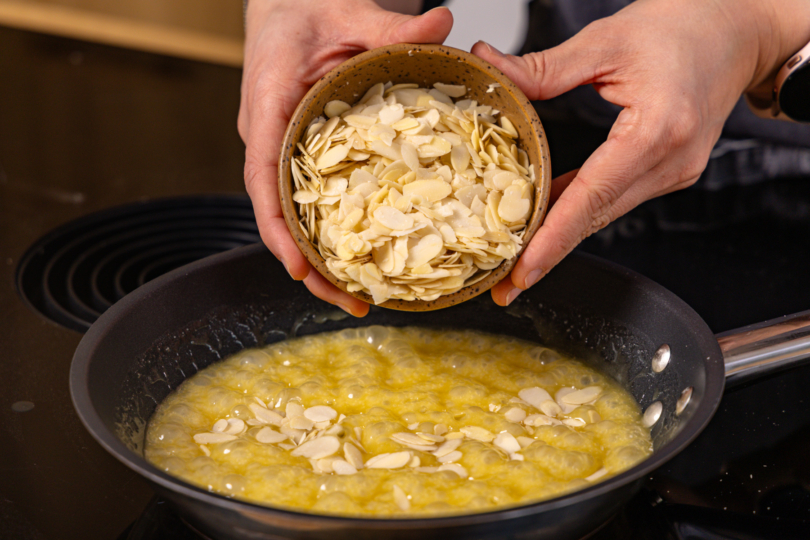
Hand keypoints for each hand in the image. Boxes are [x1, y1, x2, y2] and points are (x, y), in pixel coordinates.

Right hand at [238, 0, 452, 315]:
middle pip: (278, 212)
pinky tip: (362, 255)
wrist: (284, 7)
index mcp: (269, 102)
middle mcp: (268, 134)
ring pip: (293, 214)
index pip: (264, 175)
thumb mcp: (348, 12)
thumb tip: (444, 26)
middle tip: (352, 301)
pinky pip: (309, 199)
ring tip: (361, 296)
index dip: (278, 228)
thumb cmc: (304, 10)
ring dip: (321, 258)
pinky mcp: (299, 152)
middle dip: (307, 263)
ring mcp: (281, 147)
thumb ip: (392, 27)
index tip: (299, 267)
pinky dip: (329, 231)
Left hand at [472, 0, 809, 305]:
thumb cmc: (685, 27)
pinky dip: (579, 210)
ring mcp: (673, 172)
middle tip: (501, 285)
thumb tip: (491, 69)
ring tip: (513, 259)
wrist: (736, 29)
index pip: (592, 198)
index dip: (552, 240)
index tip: (522, 272)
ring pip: (603, 213)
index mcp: (657, 130)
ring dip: (560, 236)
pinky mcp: (667, 172)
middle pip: (596, 219)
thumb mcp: (607, 40)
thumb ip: (545, 67)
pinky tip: (544, 217)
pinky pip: (613, 198)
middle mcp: (671, 162)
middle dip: (547, 255)